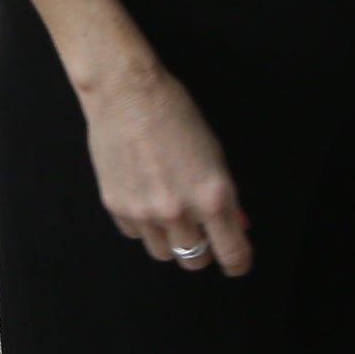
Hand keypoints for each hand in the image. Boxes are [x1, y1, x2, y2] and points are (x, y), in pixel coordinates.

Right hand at [80, 60, 253, 277]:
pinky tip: (143, 194)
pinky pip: (136, 235)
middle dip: (202, 250)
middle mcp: (178, 211)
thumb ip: (225, 195)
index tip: (236, 259)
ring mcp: (144, 212)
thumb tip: (237, 225)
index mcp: (212, 196)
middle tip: (200, 229)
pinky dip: (143, 224)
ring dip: (170, 239)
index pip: (233, 255)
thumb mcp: (213, 153)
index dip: (238, 262)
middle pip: (195, 261)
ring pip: (164, 253)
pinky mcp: (116, 206)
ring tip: (168, 208)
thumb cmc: (173, 112)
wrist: (125, 91)